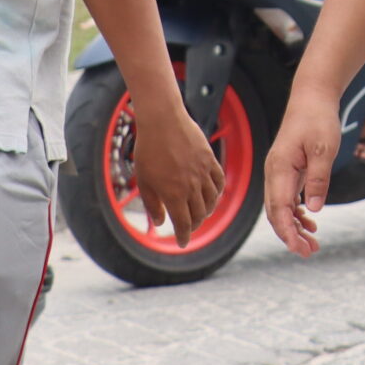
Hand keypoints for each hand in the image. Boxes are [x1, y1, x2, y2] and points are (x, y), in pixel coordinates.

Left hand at [129, 91, 224, 243]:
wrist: (162, 121)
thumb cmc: (149, 150)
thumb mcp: (144, 181)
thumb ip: (153, 204)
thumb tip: (161, 222)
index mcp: (174, 194)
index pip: (184, 224)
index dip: (184, 236)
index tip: (183, 243)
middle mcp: (192, 186)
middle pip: (200, 214)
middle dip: (194, 225)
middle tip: (188, 228)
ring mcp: (203, 172)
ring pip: (212, 200)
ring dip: (208, 210)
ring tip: (201, 214)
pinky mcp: (210, 159)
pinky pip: (220, 181)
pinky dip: (218, 192)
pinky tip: (213, 195)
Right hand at [263, 90, 342, 255]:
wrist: (312, 97)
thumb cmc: (318, 119)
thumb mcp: (324, 149)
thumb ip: (318, 179)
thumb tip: (314, 209)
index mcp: (279, 168)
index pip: (278, 209)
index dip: (287, 232)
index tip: (300, 249)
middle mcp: (274, 173)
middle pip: (277, 213)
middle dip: (291, 235)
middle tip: (310, 252)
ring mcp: (279, 172)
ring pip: (282, 207)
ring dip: (295, 226)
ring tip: (313, 242)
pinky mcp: (287, 170)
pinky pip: (287, 197)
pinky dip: (297, 212)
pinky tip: (310, 222)